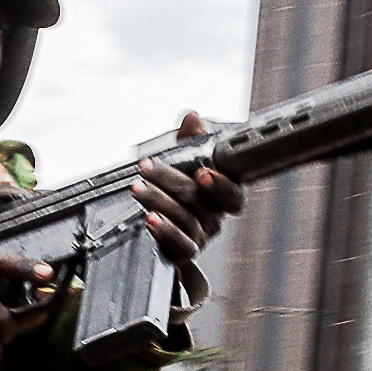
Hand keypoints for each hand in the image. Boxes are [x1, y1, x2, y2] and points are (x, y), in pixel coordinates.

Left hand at [133, 113, 243, 269]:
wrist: (160, 232)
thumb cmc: (176, 193)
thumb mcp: (182, 162)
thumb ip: (190, 141)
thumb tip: (192, 118)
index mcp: (220, 196)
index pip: (232, 194)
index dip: (221, 186)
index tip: (203, 173)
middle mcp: (214, 218)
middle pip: (199, 202)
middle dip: (170, 181)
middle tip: (147, 168)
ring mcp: (200, 236)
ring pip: (185, 220)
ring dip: (159, 201)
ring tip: (139, 189)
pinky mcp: (183, 252)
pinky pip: (180, 246)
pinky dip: (165, 232)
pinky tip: (150, 219)